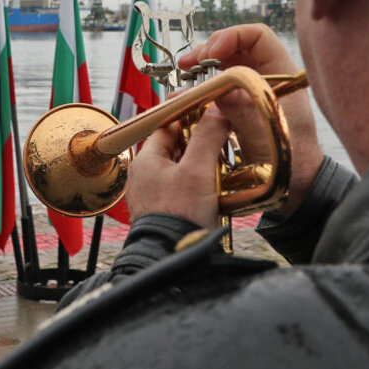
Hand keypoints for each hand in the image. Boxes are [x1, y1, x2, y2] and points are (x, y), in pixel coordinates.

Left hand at [124, 108, 231, 227]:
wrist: (173, 258)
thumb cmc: (179, 215)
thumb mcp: (198, 170)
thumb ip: (207, 137)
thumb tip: (217, 110)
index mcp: (145, 160)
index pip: (166, 127)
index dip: (189, 118)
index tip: (210, 113)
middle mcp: (144, 177)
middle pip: (174, 148)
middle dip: (199, 143)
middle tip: (222, 140)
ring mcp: (152, 196)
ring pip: (180, 170)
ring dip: (201, 166)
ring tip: (223, 165)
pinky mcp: (164, 213)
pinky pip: (182, 191)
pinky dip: (198, 186)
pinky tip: (215, 190)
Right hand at [178, 24, 322, 216]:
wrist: (295, 186)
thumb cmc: (290, 159)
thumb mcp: (263, 133)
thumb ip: (240, 109)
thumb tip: (214, 86)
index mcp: (281, 74)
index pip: (257, 36)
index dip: (231, 37)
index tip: (210, 55)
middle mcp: (264, 77)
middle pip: (233, 48)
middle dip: (207, 52)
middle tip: (188, 65)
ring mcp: (249, 92)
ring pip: (221, 68)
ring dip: (199, 71)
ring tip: (182, 79)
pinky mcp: (237, 108)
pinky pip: (215, 90)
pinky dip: (197, 91)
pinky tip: (183, 99)